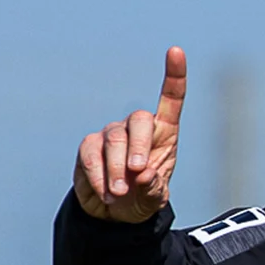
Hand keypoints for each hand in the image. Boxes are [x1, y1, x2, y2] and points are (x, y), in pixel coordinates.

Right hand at [73, 47, 186, 222]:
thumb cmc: (143, 197)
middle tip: (139, 171)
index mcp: (163, 133)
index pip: (171, 99)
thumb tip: (146, 175)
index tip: (176, 51)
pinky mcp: (89, 147)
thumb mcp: (156, 198)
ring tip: (121, 193)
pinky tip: (106, 194)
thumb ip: (155, 189)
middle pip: (138, 120)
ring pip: (113, 140)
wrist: (114, 213)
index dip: (174, 75)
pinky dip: (98, 176)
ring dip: (116, 169)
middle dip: (139, 146)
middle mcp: (137, 128)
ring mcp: (111, 135)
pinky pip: (91, 155)